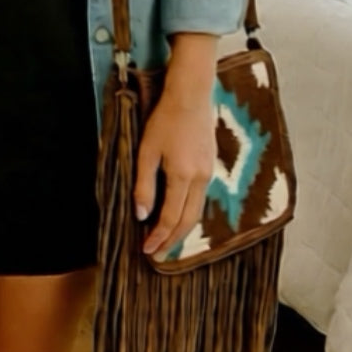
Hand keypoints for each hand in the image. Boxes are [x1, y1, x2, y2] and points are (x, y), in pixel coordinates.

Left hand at [133, 85, 215, 259]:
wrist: (191, 96)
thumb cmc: (165, 119)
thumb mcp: (146, 151)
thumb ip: (144, 184)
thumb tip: (141, 214)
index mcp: (182, 176)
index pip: (170, 217)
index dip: (158, 237)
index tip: (147, 251)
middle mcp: (200, 179)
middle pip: (188, 221)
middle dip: (172, 241)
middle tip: (157, 256)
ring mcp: (208, 173)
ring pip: (197, 211)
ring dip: (181, 230)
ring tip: (167, 241)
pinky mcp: (210, 166)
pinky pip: (200, 199)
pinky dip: (189, 214)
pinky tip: (179, 215)